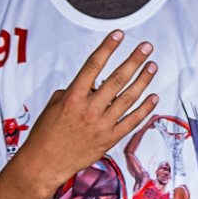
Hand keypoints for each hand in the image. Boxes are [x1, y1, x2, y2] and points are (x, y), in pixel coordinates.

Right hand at [13, 30, 157, 191]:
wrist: (44, 163)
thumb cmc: (46, 134)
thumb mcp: (54, 104)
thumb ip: (74, 90)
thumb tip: (91, 84)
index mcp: (73, 97)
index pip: (93, 65)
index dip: (107, 47)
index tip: (118, 34)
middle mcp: (89, 109)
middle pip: (117, 79)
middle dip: (134, 60)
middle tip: (146, 47)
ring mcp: (101, 125)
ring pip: (128, 98)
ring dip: (143, 80)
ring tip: (152, 66)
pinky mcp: (109, 140)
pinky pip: (131, 122)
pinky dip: (144, 109)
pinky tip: (153, 97)